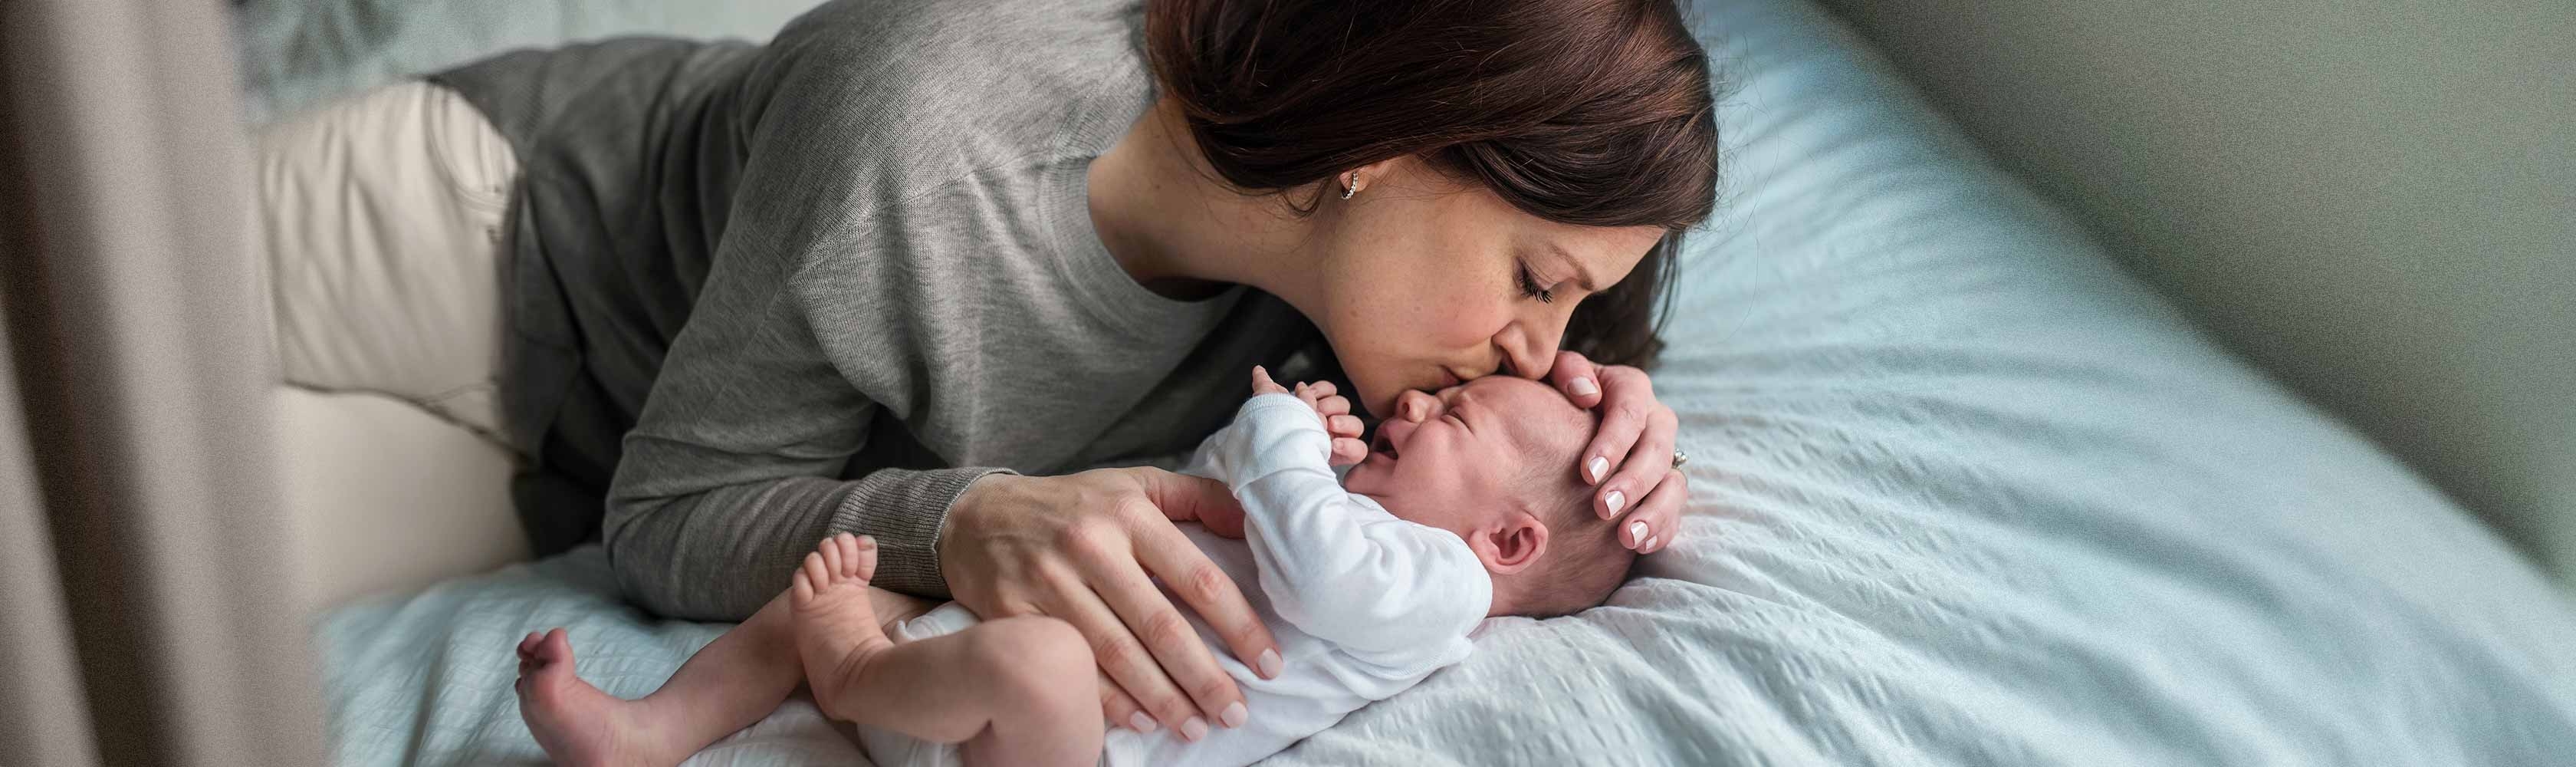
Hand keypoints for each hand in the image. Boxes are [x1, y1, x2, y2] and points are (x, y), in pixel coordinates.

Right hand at [940, 468, 1280, 736]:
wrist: (973, 517)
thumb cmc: (1072, 506)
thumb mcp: (1135, 485)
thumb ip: (1198, 498)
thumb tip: (1253, 524)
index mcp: (1129, 514)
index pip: (1197, 577)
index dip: (1238, 625)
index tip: (1268, 662)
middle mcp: (1090, 546)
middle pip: (1160, 625)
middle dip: (1205, 677)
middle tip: (1236, 712)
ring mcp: (1048, 581)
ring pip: (1117, 654)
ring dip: (1163, 699)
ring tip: (1197, 727)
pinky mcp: (1013, 613)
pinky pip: (1071, 667)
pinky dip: (1108, 702)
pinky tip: (1143, 722)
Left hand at [1251, 366, 1366, 465]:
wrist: (1274, 469)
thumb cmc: (1273, 440)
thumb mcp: (1268, 413)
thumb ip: (1265, 390)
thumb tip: (1258, 370)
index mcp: (1313, 408)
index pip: (1328, 390)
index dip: (1321, 388)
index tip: (1306, 391)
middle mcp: (1328, 422)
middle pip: (1343, 403)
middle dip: (1331, 405)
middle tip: (1318, 413)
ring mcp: (1338, 439)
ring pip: (1356, 424)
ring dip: (1345, 423)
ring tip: (1330, 427)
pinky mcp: (1343, 457)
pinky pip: (1359, 449)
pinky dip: (1350, 445)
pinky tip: (1335, 445)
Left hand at [1547, 350, 1684, 552]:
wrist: (1559, 423)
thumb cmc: (1552, 396)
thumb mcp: (1552, 373)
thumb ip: (1566, 371)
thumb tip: (1586, 392)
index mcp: (1629, 389)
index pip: (1631, 411)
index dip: (1614, 442)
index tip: (1588, 473)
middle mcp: (1654, 421)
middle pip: (1656, 450)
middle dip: (1633, 482)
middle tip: (1603, 509)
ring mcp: (1663, 456)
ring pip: (1673, 482)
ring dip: (1654, 512)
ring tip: (1627, 538)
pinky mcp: (1663, 486)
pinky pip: (1674, 509)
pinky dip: (1662, 528)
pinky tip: (1640, 545)